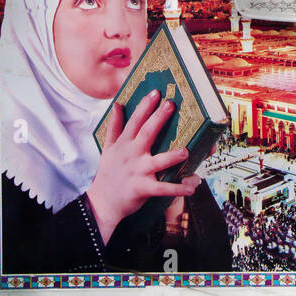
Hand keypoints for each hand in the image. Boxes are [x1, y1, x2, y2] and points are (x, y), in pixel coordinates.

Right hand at [86, 91, 198, 244]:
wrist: (103, 202)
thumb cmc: (109, 172)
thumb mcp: (108, 147)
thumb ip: (114, 126)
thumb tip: (116, 104)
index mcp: (125, 144)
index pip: (135, 121)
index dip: (145, 106)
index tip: (155, 92)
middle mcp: (132, 155)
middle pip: (146, 133)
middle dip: (158, 119)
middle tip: (170, 105)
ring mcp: (138, 171)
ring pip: (158, 162)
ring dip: (172, 157)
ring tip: (186, 151)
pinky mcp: (143, 189)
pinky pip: (163, 189)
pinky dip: (178, 188)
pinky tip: (192, 186)